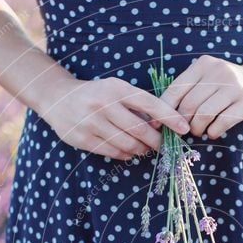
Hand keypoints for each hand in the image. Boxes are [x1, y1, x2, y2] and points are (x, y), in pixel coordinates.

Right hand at [39, 75, 190, 160]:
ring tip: (145, 148)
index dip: (170, 118)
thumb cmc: (96, 94)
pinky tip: (129, 151)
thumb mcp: (115, 89)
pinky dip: (126, 154)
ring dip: (142, 150)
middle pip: (141, 130)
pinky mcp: (82, 139)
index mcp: (116, 88)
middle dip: (156, 141)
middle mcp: (104, 104)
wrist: (58, 99)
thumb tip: (163, 126)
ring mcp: (91, 123)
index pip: (151, 104)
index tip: (184, 129)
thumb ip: (137, 105)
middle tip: (162, 145)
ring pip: (128, 144)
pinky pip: (113, 152)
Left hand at [159, 54, 242, 138]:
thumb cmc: (226, 85)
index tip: (156, 125)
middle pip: (189, 105)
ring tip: (199, 130)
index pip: (176, 88)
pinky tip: (213, 131)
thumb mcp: (207, 79)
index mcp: (204, 65)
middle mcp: (219, 73)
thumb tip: (161, 115)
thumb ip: (187, 91)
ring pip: (203, 115)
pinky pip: (222, 123)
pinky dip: (213, 131)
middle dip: (182, 123)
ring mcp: (234, 88)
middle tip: (184, 130)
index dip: (164, 109)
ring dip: (197, 129)